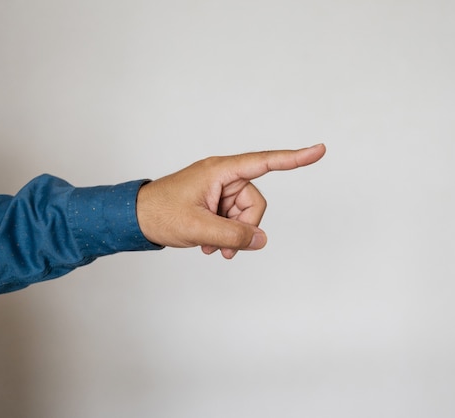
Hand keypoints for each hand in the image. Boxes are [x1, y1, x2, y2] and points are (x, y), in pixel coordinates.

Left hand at [136, 143, 325, 258]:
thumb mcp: (198, 228)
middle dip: (244, 226)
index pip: (264, 162)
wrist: (135, 218)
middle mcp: (222, 176)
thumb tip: (261, 240)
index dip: (294, 159)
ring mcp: (218, 189)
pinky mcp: (214, 201)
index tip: (319, 150)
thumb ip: (233, 236)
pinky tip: (209, 245)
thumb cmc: (160, 213)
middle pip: (255, 200)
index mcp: (220, 171)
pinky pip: (233, 218)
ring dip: (233, 234)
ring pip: (244, 213)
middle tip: (224, 246)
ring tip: (212, 248)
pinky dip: (226, 234)